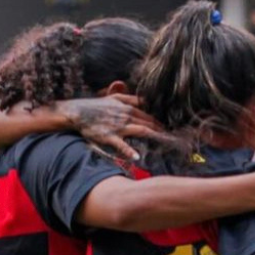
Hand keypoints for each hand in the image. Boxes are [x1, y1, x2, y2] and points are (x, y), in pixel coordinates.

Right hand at [60, 95, 175, 160]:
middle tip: (177, 138)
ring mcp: (118, 126)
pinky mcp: (108, 136)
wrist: (77, 112)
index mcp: (128, 107)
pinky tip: (136, 156)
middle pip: (149, 123)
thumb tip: (145, 100)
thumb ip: (130, 98)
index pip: (150, 115)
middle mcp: (126, 116)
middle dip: (164, 130)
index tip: (175, 128)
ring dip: (154, 136)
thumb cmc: (95, 106)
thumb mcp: (114, 98)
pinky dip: (128, 150)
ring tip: (166, 143)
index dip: (162, 122)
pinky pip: (120, 144)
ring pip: (140, 130)